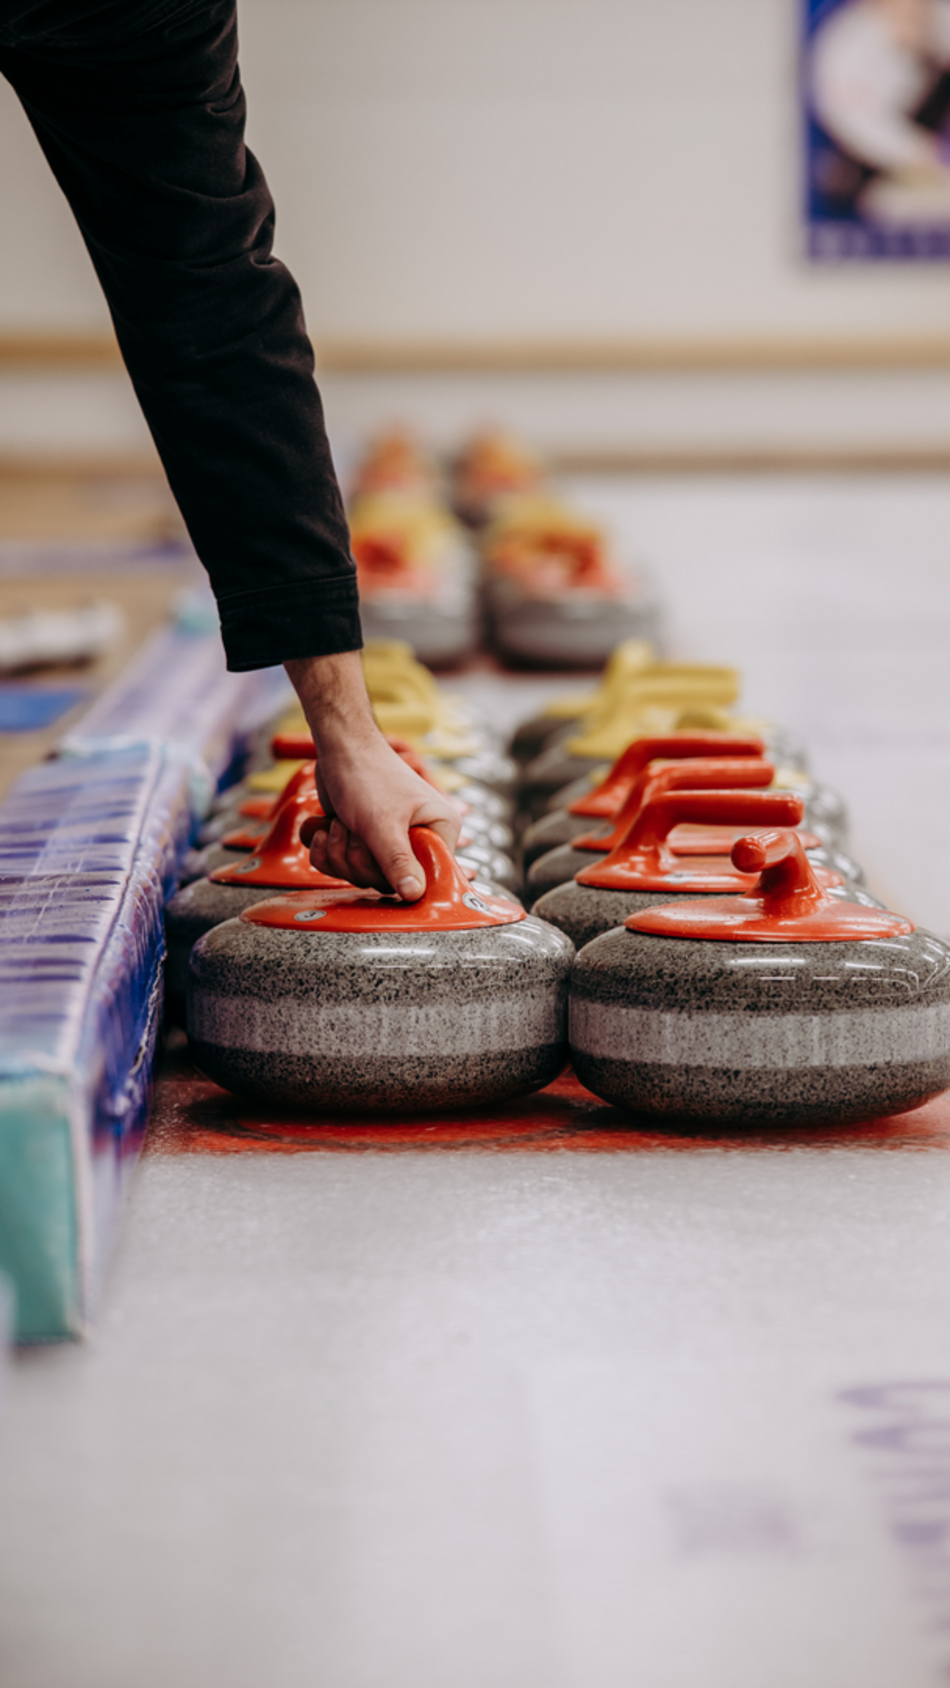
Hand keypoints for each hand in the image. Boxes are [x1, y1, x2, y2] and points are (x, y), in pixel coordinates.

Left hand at [286, 651, 460, 899]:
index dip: (398, 875)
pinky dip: (328, 851)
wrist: (338, 746)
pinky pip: (344, 867)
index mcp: (440, 830)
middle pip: (390, 881)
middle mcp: (420, 838)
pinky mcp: (366, 841)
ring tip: (340, 824)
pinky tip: (326, 829)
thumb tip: (415, 895)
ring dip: (341, 853)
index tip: (379, 854)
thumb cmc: (366, 774)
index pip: (429, 877)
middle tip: (354, 830)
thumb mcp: (382, 823)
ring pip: (363, 876)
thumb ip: (398, 861)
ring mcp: (391, 841)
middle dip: (359, 859)